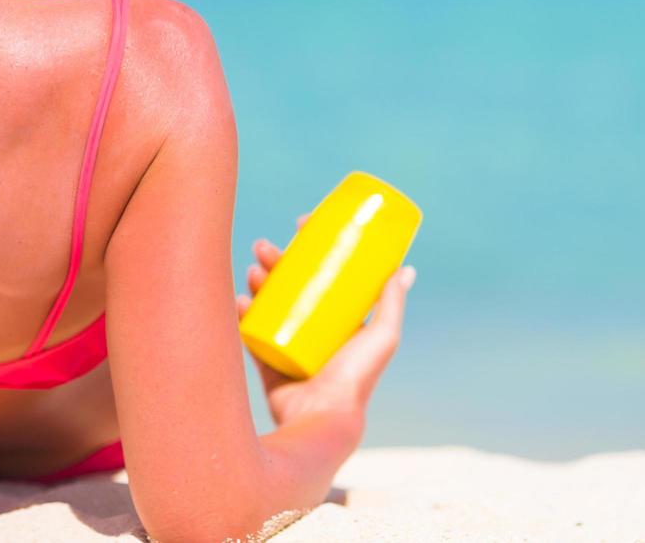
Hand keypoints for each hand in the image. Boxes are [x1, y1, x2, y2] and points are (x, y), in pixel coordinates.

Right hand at [235, 217, 415, 428]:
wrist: (322, 419)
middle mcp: (312, 332)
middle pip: (289, 285)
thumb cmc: (356, 378)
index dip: (309, 249)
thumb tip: (406, 268)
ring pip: (266, 304)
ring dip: (256, 282)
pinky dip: (241, 314)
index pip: (321, 276)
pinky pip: (249, 333)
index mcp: (338, 323)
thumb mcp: (382, 336)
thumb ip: (391, 303)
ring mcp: (287, 346)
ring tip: (252, 269)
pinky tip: (238, 299)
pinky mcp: (267, 362)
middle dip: (275, 261)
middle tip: (263, 246)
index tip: (300, 225)